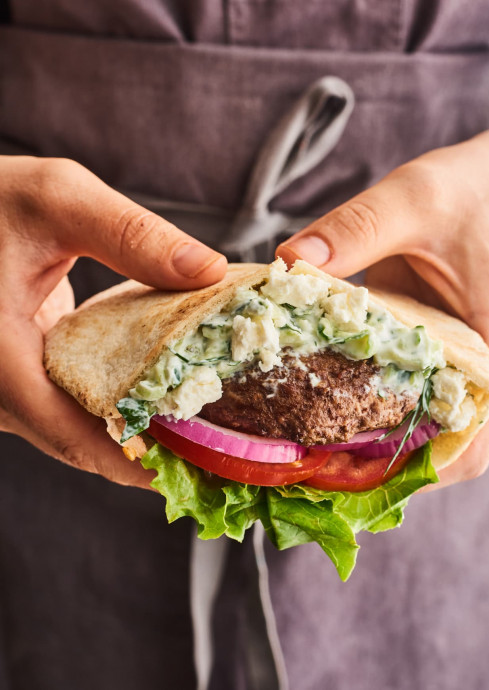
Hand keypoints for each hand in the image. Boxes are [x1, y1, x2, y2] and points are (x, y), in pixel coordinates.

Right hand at [0, 156, 226, 488]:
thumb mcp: (57, 199)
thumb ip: (130, 234)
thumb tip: (209, 271)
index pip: (73, 436)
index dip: (141, 461)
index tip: (202, 468)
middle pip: (82, 444)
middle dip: (152, 454)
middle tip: (220, 453)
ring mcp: (9, 389)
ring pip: (77, 432)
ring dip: (138, 436)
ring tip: (204, 432)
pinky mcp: (23, 377)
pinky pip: (73, 408)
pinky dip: (119, 410)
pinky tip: (164, 399)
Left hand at [277, 128, 488, 488]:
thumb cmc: (470, 190)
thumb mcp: (414, 197)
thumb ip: (357, 228)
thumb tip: (290, 262)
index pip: (470, 445)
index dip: (418, 475)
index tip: (355, 478)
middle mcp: (472, 366)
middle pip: (436, 451)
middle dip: (379, 470)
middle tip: (311, 469)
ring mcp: (447, 360)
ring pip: (415, 428)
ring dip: (367, 444)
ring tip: (304, 446)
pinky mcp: (423, 346)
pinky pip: (396, 391)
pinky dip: (361, 405)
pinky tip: (312, 398)